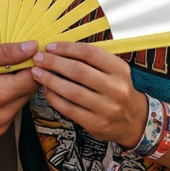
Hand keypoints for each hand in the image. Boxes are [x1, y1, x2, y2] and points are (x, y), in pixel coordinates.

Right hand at [0, 41, 37, 139]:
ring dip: (14, 89)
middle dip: (23, 75)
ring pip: (19, 103)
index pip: (34, 79)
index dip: (34, 64)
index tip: (28, 54)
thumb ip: (5, 52)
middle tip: (7, 62)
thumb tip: (32, 47)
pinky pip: (8, 114)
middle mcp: (2, 116)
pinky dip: (4, 101)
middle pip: (28, 92)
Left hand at [32, 42, 147, 149]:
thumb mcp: (113, 70)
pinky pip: (70, 109)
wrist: (132, 120)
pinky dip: (55, 98)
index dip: (67, 48)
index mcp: (119, 69)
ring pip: (72, 91)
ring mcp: (106, 108)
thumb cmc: (116, 88)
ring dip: (50, 80)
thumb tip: (59, 48)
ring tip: (37, 73)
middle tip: (38, 58)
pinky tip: (46, 90)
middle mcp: (115, 88)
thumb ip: (91, 60)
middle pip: (78, 71)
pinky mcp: (96, 124)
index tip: (50, 46)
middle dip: (54, 63)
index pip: (89, 53)